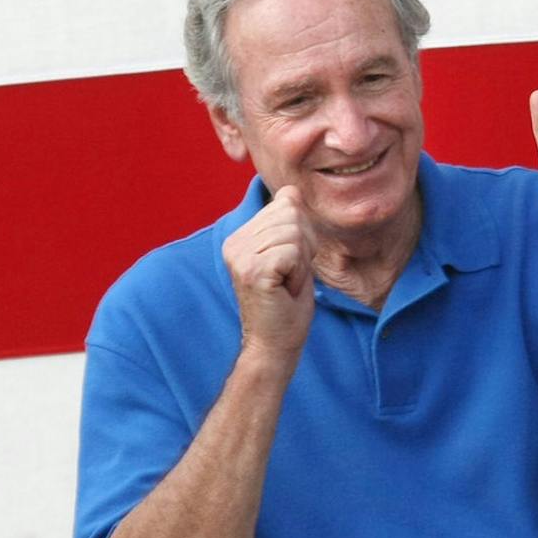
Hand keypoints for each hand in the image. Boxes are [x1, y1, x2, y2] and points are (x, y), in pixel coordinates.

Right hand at [223, 186, 316, 360]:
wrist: (275, 345)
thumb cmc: (286, 304)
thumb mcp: (293, 255)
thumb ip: (291, 223)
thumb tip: (292, 192)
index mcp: (240, 237)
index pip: (286, 205)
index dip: (302, 236)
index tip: (289, 265)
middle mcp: (234, 243)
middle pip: (291, 216)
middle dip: (303, 247)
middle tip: (289, 277)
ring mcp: (239, 256)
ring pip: (294, 233)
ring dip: (301, 263)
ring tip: (286, 284)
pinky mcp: (251, 270)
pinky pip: (293, 251)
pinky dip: (298, 273)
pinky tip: (284, 290)